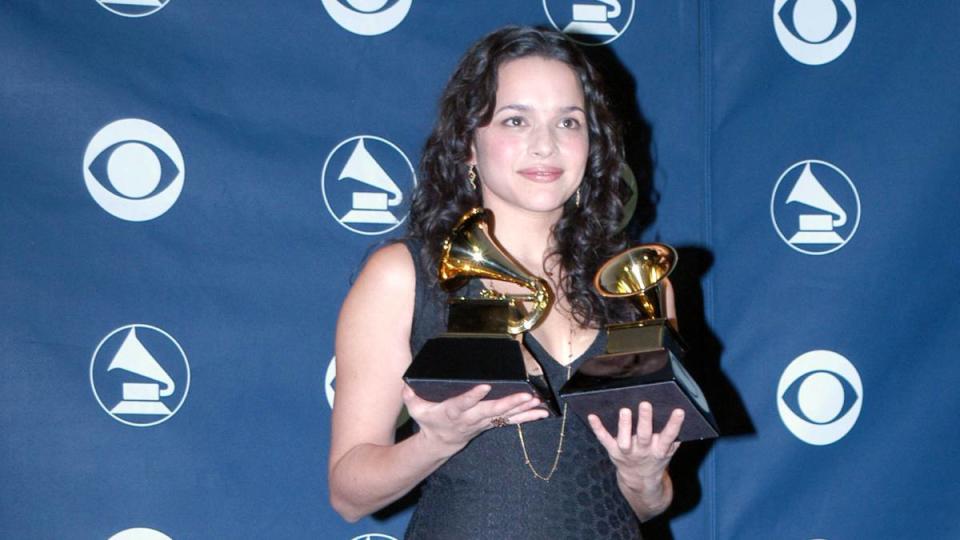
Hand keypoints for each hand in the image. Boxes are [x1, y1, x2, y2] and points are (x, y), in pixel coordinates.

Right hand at [403, 383, 548, 456]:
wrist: (440, 443)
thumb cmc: (429, 421)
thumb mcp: (415, 410)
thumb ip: (411, 397)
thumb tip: (406, 385)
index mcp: (452, 412)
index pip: (463, 404)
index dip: (472, 396)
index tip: (484, 387)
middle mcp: (471, 418)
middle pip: (491, 410)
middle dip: (509, 403)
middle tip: (525, 395)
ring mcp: (483, 422)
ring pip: (505, 416)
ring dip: (523, 410)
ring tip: (539, 403)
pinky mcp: (491, 423)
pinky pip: (511, 420)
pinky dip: (527, 416)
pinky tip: (542, 412)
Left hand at [587, 402, 683, 493]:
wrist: (641, 481)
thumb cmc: (655, 458)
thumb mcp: (668, 451)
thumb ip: (674, 436)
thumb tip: (681, 412)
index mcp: (659, 450)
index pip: (669, 436)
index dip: (674, 424)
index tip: (679, 411)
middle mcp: (643, 451)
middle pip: (644, 436)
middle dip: (645, 420)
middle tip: (645, 404)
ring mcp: (627, 452)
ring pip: (624, 440)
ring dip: (624, 425)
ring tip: (624, 410)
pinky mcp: (613, 451)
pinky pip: (604, 439)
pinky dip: (597, 428)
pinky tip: (592, 416)